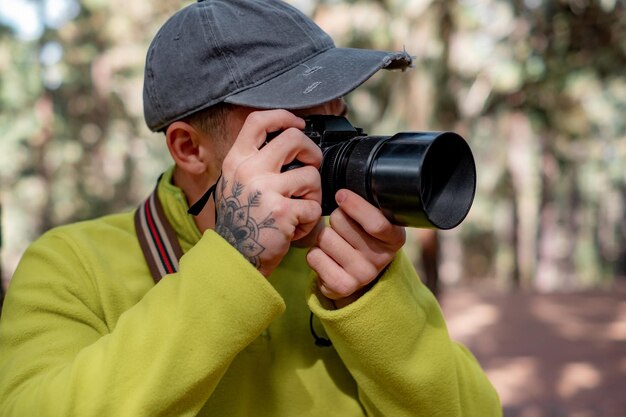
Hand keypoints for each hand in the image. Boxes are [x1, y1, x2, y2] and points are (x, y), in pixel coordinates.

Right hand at [215, 110, 322, 276]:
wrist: (234, 259)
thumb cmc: (240, 223)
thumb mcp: (234, 184)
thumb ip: (253, 162)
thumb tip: (287, 140)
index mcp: (237, 161)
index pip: (258, 121)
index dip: (284, 116)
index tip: (298, 124)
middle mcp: (249, 171)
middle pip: (294, 138)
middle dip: (312, 152)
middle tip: (311, 166)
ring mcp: (266, 190)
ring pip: (311, 176)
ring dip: (313, 195)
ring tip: (300, 209)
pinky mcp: (283, 212)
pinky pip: (314, 207)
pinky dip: (310, 220)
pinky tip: (296, 228)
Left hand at [306, 189, 405, 307]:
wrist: (358, 275)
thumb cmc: (364, 238)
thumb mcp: (375, 220)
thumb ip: (366, 206)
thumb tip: (343, 193)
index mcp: (395, 238)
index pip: (376, 223)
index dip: (355, 205)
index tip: (341, 194)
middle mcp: (381, 259)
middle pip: (341, 222)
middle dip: (335, 218)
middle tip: (342, 227)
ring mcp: (362, 275)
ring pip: (324, 238)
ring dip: (323, 236)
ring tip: (334, 243)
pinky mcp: (342, 286)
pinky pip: (314, 256)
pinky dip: (314, 252)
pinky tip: (327, 257)